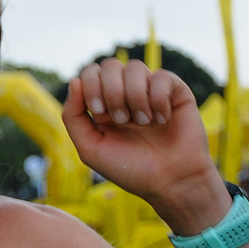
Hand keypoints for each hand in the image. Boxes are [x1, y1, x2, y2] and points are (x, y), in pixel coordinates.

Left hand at [62, 58, 225, 232]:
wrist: (170, 182)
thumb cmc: (129, 168)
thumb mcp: (89, 148)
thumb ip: (73, 116)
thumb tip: (74, 80)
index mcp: (103, 104)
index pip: (90, 73)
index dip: (91, 86)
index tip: (99, 112)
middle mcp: (125, 94)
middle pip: (110, 65)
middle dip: (112, 91)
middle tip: (121, 119)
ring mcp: (150, 91)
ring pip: (135, 68)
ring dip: (135, 97)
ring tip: (143, 123)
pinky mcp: (175, 92)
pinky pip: (162, 76)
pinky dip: (158, 99)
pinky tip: (162, 120)